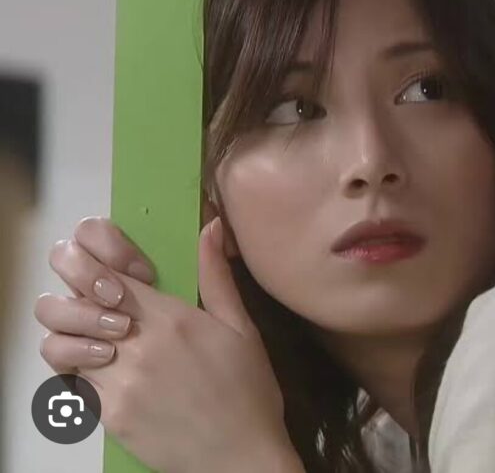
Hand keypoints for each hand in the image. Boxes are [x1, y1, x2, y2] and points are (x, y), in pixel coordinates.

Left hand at [36, 216, 296, 472]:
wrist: (241, 457)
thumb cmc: (249, 389)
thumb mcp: (242, 328)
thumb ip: (216, 277)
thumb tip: (210, 227)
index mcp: (169, 319)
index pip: (104, 275)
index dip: (89, 263)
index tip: (101, 268)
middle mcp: (136, 348)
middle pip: (69, 306)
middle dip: (71, 295)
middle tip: (94, 301)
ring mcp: (117, 385)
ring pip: (62, 346)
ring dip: (72, 335)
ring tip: (99, 339)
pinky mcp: (109, 417)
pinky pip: (75, 384)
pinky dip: (83, 371)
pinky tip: (111, 372)